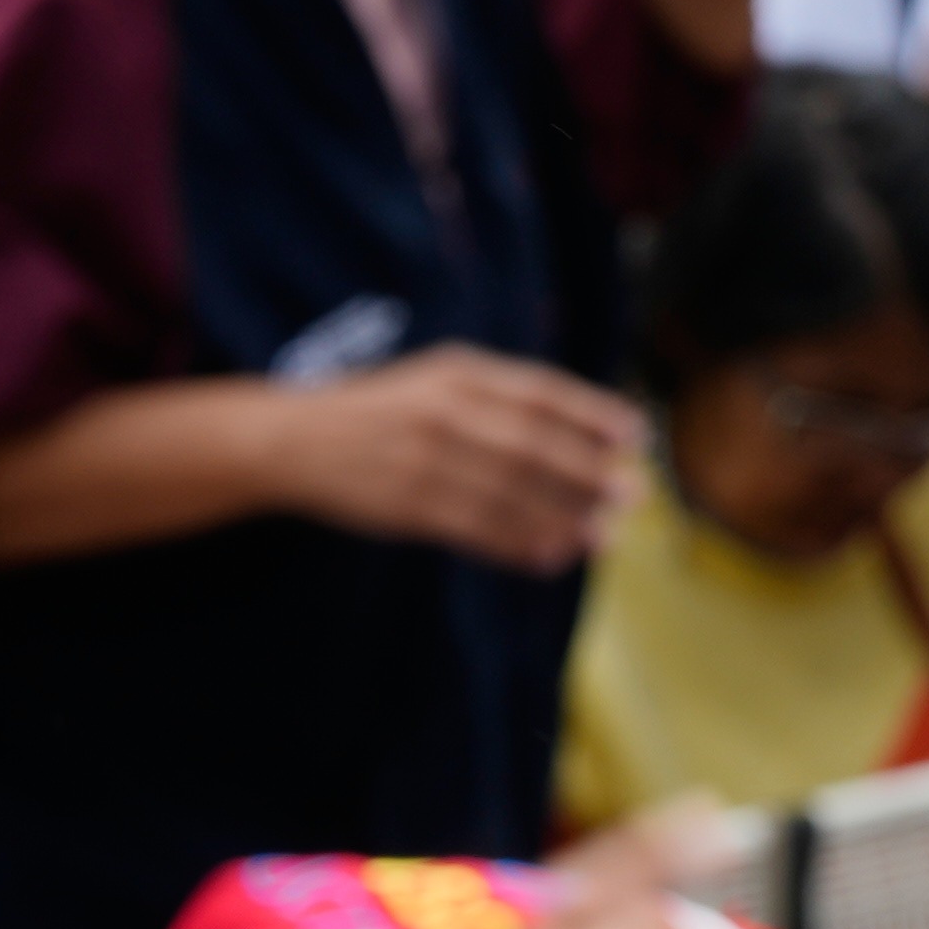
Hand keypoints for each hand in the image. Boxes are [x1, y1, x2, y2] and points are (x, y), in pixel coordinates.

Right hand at [284, 347, 648, 574]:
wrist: (292, 439)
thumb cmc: (380, 411)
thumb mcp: (434, 381)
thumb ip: (498, 399)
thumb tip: (579, 432)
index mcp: (456, 372)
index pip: (539, 391)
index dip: (592, 413)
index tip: (635, 435)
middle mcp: (444, 410)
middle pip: (532, 444)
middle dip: (588, 471)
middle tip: (631, 494)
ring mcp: (424, 458)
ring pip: (509, 491)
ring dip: (562, 516)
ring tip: (602, 536)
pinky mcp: (407, 504)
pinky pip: (476, 527)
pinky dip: (518, 544)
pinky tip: (550, 556)